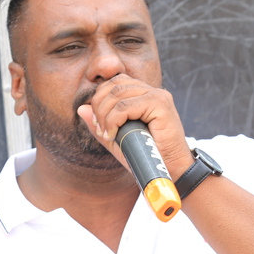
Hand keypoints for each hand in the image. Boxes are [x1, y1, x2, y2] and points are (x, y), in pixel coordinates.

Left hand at [76, 74, 194, 179]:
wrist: (171, 169)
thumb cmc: (146, 156)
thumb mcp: (117, 140)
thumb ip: (100, 124)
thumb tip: (81, 108)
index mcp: (142, 95)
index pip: (113, 84)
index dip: (99, 100)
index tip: (98, 125)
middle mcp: (151, 91)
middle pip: (113, 85)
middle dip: (98, 107)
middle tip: (100, 130)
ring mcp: (157, 95)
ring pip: (118, 93)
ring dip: (105, 115)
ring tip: (107, 134)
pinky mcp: (161, 104)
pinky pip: (126, 106)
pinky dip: (114, 120)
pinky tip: (113, 134)